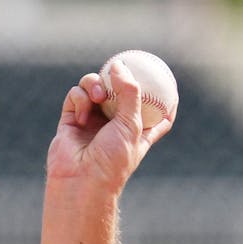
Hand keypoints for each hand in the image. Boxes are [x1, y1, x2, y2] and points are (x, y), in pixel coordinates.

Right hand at [45, 59, 174, 192]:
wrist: (80, 177)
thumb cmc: (112, 158)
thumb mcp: (132, 126)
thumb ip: (130, 94)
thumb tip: (119, 66)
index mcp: (139, 131)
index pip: (158, 113)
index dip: (164, 99)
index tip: (170, 83)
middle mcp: (116, 124)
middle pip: (121, 91)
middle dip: (120, 79)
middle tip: (119, 70)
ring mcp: (93, 119)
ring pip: (96, 86)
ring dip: (95, 84)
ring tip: (99, 97)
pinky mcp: (72, 117)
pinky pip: (76, 94)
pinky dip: (80, 99)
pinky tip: (81, 116)